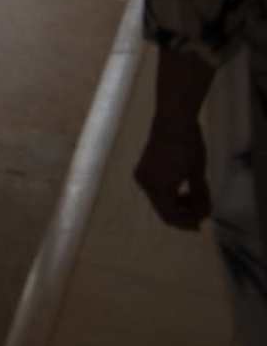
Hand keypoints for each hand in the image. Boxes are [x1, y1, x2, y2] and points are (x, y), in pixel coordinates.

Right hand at [138, 110, 213, 230]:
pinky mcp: (143, 168)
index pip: (170, 216)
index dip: (187, 223)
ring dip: (177, 204)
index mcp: (158, 187)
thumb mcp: (198, 175)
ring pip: (160, 200)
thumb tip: (203, 214)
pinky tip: (182, 187)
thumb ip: (200, 198)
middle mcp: (145, 184)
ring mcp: (142, 175)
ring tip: (195, 197)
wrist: (173, 121)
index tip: (201, 224)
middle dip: (183, 213)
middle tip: (201, 211)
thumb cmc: (188, 147)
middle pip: (163, 210)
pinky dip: (169, 193)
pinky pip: (156, 189)